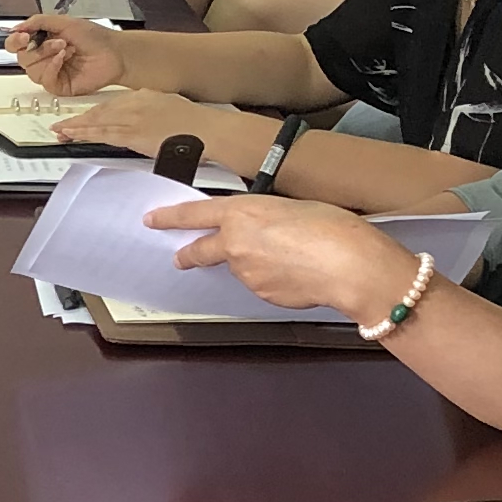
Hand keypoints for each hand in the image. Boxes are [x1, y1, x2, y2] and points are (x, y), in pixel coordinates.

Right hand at [8, 18, 124, 96]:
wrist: (114, 52)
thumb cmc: (94, 37)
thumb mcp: (64, 22)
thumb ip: (38, 22)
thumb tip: (16, 28)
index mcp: (42, 41)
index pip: (16, 45)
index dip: (15, 41)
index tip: (23, 36)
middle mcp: (44, 58)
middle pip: (22, 58)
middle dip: (38, 48)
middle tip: (57, 40)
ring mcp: (51, 73)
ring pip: (31, 70)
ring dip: (47, 56)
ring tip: (65, 48)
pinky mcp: (59, 86)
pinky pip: (45, 80)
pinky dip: (52, 67)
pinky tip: (63, 59)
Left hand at [56, 85, 239, 158]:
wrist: (207, 130)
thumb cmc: (195, 123)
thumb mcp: (170, 107)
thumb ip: (152, 111)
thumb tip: (143, 120)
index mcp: (145, 96)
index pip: (113, 104)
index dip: (95, 112)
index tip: (83, 117)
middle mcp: (135, 104)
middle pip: (101, 111)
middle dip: (81, 119)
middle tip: (63, 125)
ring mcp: (134, 119)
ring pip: (98, 122)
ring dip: (78, 127)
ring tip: (62, 131)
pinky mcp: (134, 134)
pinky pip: (104, 134)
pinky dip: (87, 135)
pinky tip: (75, 136)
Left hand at [151, 191, 410, 319]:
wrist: (349, 265)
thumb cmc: (330, 227)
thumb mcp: (290, 207)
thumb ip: (264, 217)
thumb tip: (260, 230)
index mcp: (241, 212)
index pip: (194, 214)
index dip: (170, 217)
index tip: (152, 220)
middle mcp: (234, 242)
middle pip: (200, 250)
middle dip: (189, 254)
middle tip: (182, 257)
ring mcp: (245, 273)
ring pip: (239, 267)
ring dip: (253, 263)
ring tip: (291, 256)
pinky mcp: (260, 294)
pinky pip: (260, 283)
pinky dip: (272, 279)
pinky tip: (297, 273)